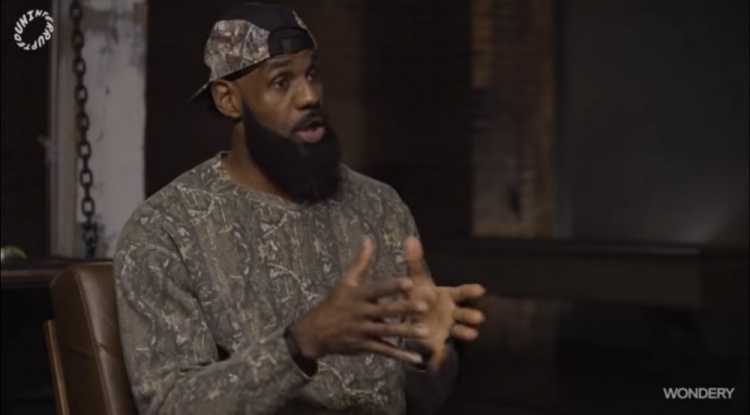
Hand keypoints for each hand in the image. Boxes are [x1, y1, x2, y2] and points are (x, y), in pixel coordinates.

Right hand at [292, 238, 430, 365]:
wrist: (315, 332)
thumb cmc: (334, 303)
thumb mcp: (346, 282)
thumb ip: (361, 262)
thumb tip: (369, 240)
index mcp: (358, 295)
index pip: (378, 289)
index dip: (392, 286)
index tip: (409, 282)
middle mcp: (361, 313)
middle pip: (386, 311)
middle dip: (405, 309)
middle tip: (425, 307)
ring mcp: (364, 331)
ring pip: (388, 332)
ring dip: (406, 332)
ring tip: (425, 332)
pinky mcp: (365, 346)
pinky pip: (385, 351)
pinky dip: (400, 356)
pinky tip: (416, 359)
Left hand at [402, 238, 485, 360]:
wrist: (415, 322)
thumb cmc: (419, 297)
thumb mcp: (416, 282)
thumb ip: (414, 263)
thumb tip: (410, 239)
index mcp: (448, 297)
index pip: (462, 293)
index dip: (471, 292)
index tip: (481, 289)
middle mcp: (452, 313)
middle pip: (464, 314)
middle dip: (471, 316)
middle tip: (479, 318)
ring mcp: (447, 330)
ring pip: (460, 331)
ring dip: (466, 332)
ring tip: (472, 334)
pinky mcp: (438, 346)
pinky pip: (441, 351)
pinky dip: (441, 354)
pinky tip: (441, 355)